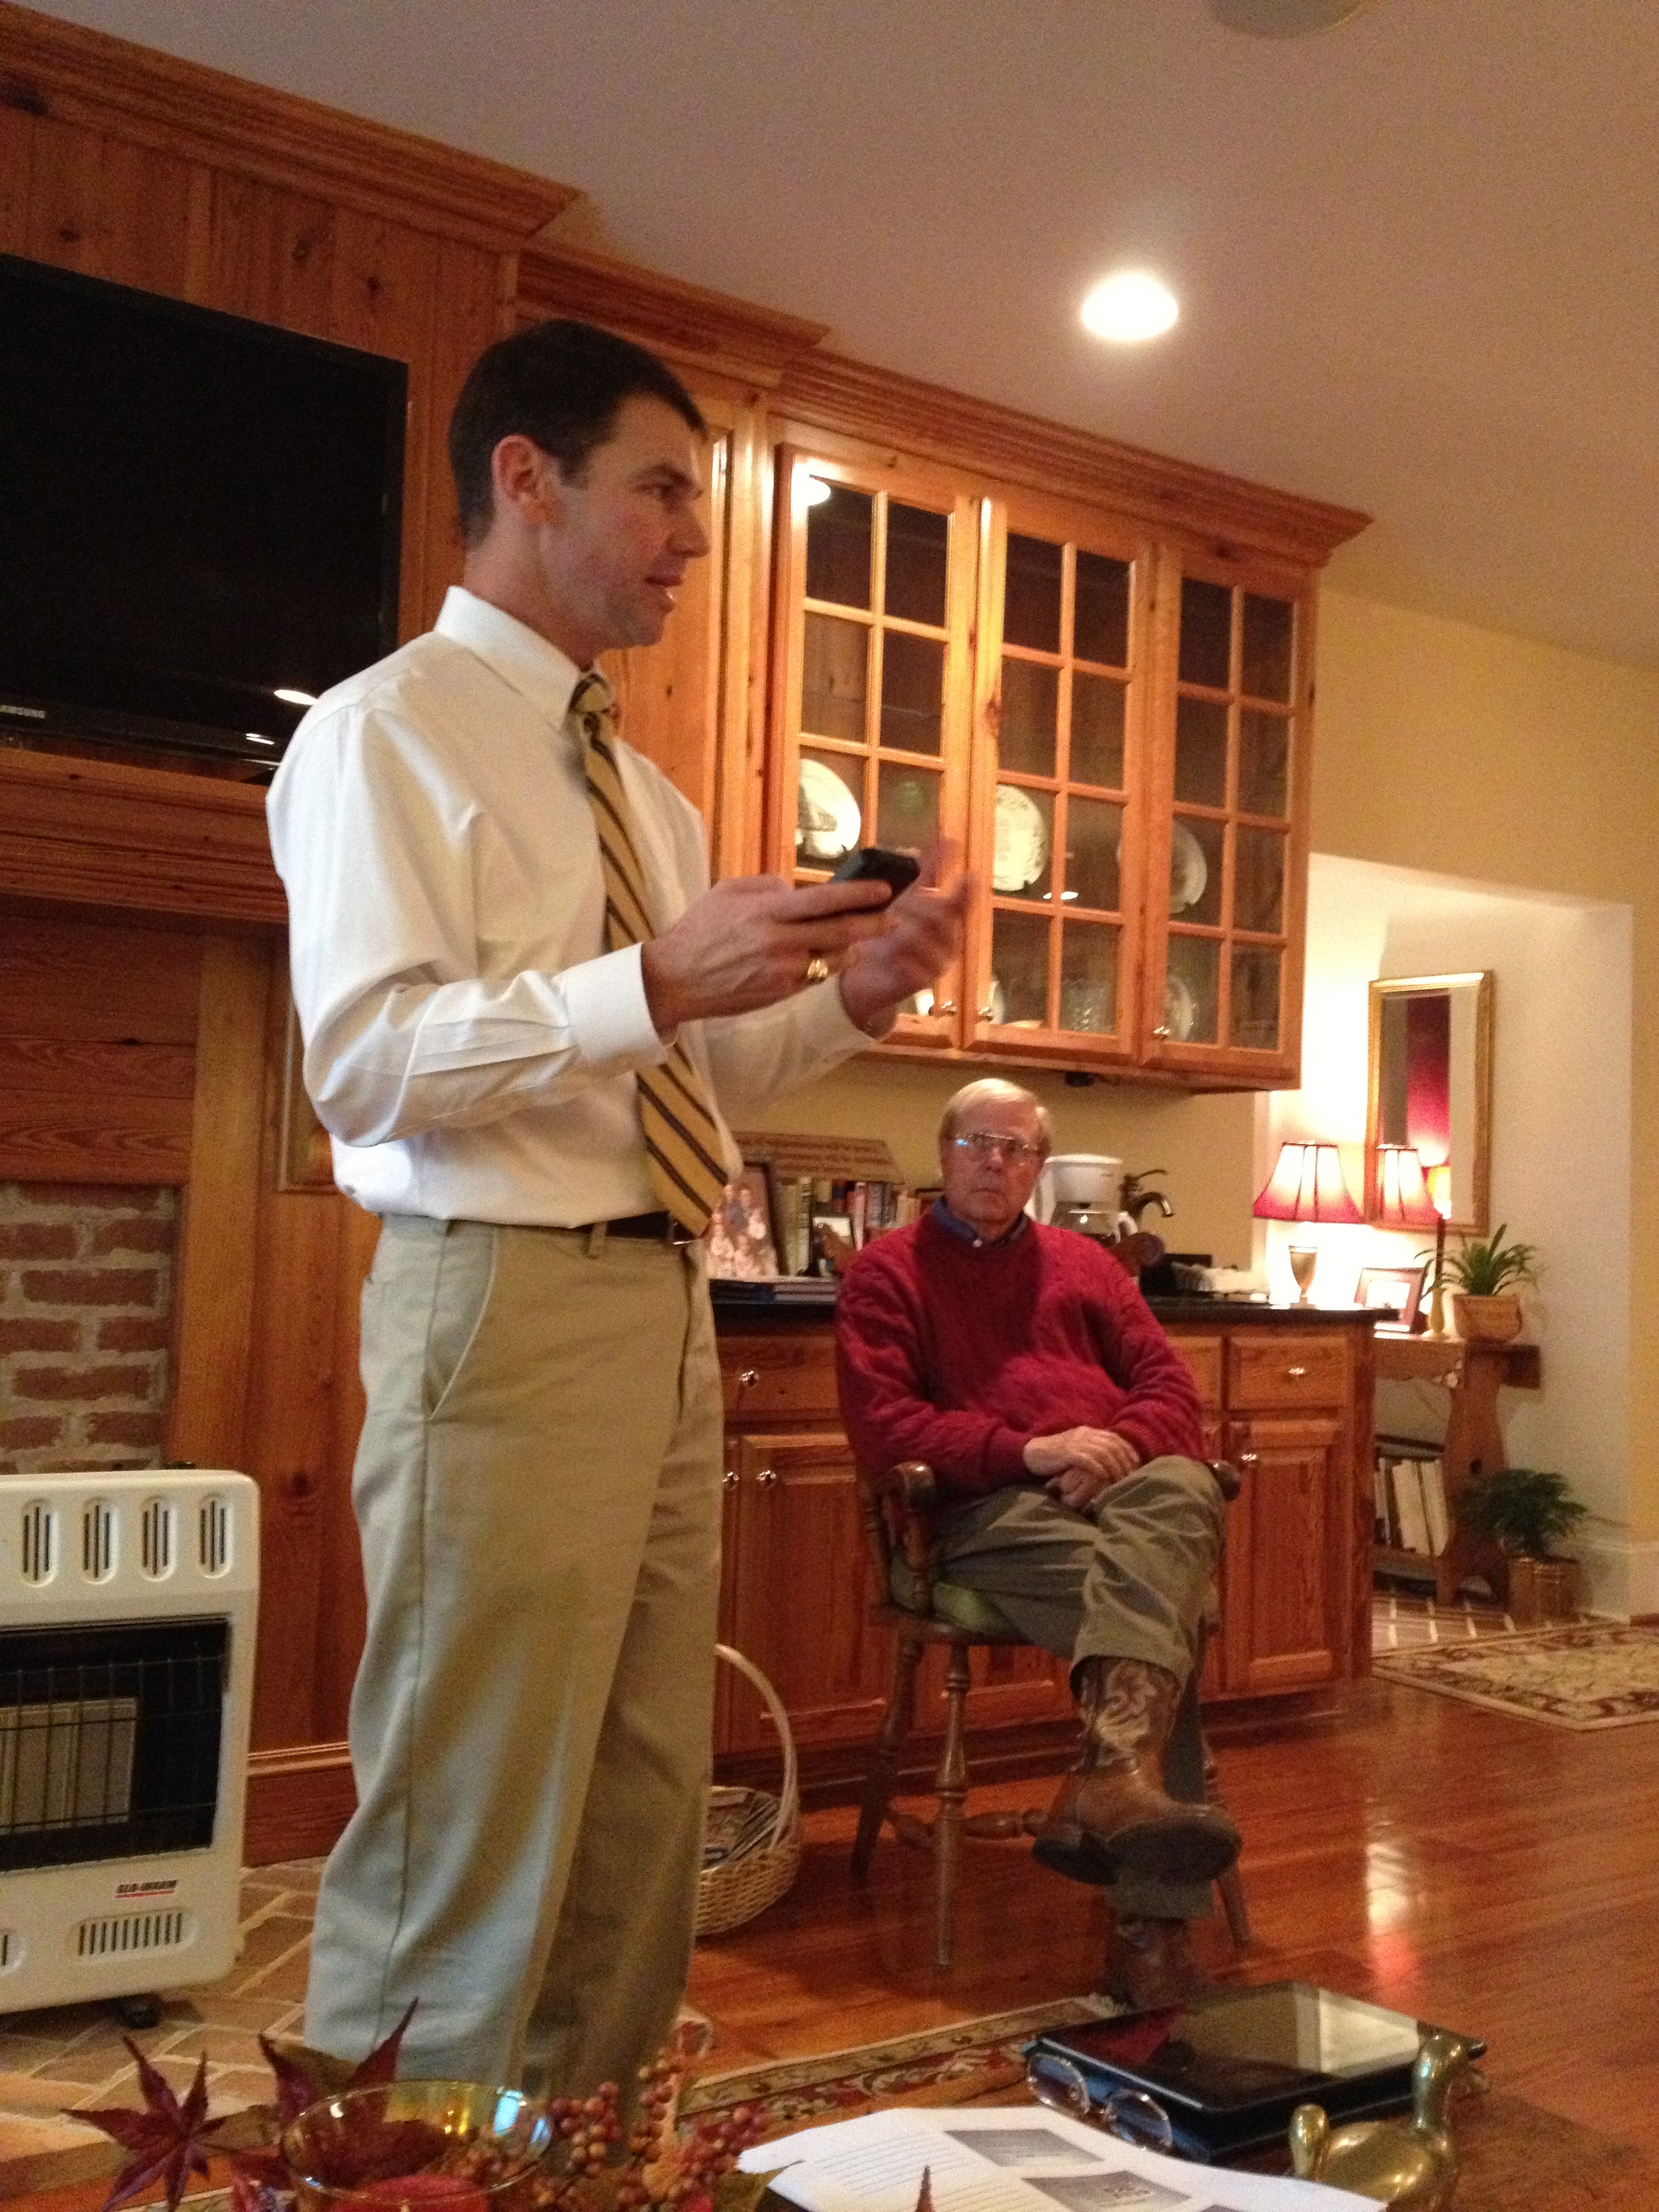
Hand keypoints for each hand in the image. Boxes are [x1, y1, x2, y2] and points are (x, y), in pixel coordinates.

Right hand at [640, 875, 893, 1031]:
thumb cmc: (698, 931)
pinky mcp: (781, 993)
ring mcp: (782, 971)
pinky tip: (833, 956)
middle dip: (873, 924)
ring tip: (864, 935)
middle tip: (895, 918)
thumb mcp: (725, 892)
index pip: (823, 900)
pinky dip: (828, 964)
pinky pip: (816, 976)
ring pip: (833, 957)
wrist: (675, 980)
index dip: (858, 894)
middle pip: (840, 931)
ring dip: (853, 946)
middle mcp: (779, 942)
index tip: (884, 888)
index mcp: (765, 911)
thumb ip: (765, 886)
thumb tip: (794, 887)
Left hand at [835, 846, 973, 1034]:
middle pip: (942, 919)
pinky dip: (901, 959)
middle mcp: (948, 941)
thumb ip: (928, 870)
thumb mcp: (905, 897)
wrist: (868, 974)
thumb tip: (946, 838)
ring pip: (928, 942)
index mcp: (947, 919)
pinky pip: (916, 969)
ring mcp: (937, 963)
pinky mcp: (922, 983)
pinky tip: (888, 954)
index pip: (961, 903)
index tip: (969, 874)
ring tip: (890, 927)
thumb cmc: (890, 931)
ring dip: (908, 931)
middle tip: (902, 901)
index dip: (965, 890)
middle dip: (921, 906)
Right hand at [1023, 1427, 1140, 1509]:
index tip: (1135, 1465)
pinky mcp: (1067, 1453)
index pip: (1115, 1438)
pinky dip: (1098, 1469)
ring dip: (1114, 1467)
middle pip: (1113, 1445)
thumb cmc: (1055, 1456)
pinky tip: (1103, 1477)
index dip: (1128, 1451)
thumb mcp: (1076, 1449)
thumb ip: (1091, 1451)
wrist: (1031, 1453)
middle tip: (1130, 1476)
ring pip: (1104, 1453)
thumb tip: (1111, 1463)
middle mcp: (1084, 1434)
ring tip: (1119, 1481)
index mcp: (1088, 1431)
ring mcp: (1075, 1442)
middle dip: (1124, 1462)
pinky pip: (1088, 1460)